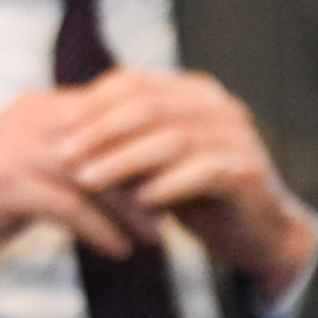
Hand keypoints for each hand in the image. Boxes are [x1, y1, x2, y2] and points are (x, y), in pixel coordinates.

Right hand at [0, 88, 165, 274]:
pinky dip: (99, 230)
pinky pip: (67, 206)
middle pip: (107, 139)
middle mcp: (28, 119)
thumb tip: (138, 160)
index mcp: (39, 106)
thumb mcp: (34, 164)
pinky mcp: (4, 184)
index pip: (109, 111)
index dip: (148, 143)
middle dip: (147, 175)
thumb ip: (76, 152)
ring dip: (130, 208)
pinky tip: (120, 252)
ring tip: (157, 236)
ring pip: (92, 173)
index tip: (182, 172)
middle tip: (180, 206)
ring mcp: (13, 149)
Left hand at [54, 68, 317, 299]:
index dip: (94, 103)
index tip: (58, 128)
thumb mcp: (153, 162)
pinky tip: (137, 201)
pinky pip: (202, 172)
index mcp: (193, 92)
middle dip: (101, 130)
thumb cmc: (196, 194)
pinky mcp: (248, 172)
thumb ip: (122, 141)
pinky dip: (166, 185)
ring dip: (123, 160)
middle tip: (65, 154)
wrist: (260, 235)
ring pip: (171, 139)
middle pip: (149, 106)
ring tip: (87, 180)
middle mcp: (218, 106)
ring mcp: (238, 137)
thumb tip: (60, 129)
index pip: (135, 82)